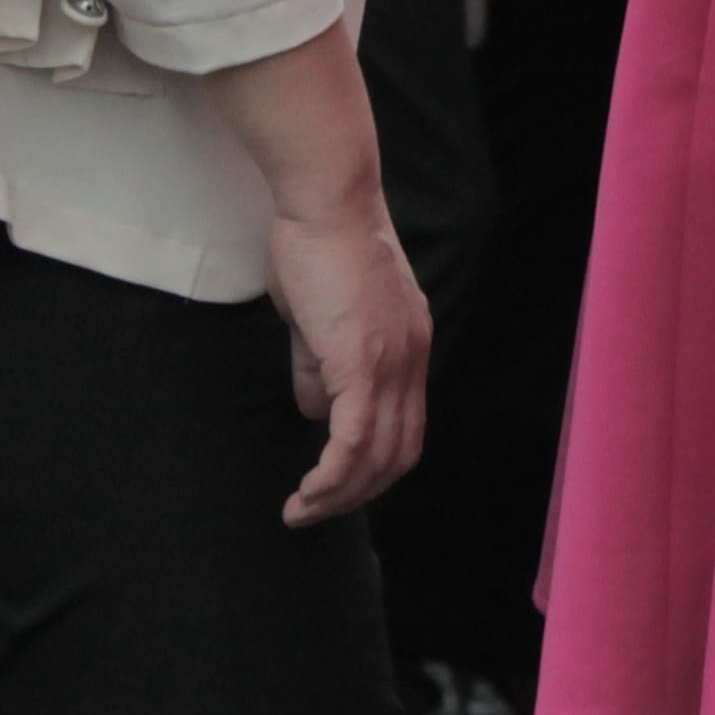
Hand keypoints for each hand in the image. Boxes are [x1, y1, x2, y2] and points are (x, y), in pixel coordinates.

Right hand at [269, 199, 434, 522]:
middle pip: (399, 452)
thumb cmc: (315, 245)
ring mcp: (392, 363)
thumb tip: (316, 408)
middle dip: (358, 493)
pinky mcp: (362, 363)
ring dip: (339, 496)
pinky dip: (332, 478)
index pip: (405, 426)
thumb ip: (321, 364)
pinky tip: (306, 495)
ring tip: (301, 512)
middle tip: (316, 511)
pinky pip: (352, 440)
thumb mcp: (320, 316)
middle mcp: (412, 359)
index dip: (373, 464)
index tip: (337, 484)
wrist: (326, 202)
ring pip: (377, 456)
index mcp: (408, 345)